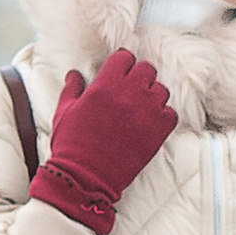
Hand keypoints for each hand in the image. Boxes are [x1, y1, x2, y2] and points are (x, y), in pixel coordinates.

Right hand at [30, 51, 177, 234]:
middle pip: (147, 69)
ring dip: (153, 95)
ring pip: (162, 90)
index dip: (122, 64)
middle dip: (139, 76)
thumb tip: (74, 74)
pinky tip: (151, 123)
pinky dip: (164, 115)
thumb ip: (72, 89)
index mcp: (104, 85)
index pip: (125, 57)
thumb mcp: (64, 113)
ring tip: (141, 108)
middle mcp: (129, 94)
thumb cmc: (71, 145)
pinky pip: (171, 113)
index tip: (119, 73)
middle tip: (131, 90)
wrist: (85, 178)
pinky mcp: (159, 131)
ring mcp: (147, 111)